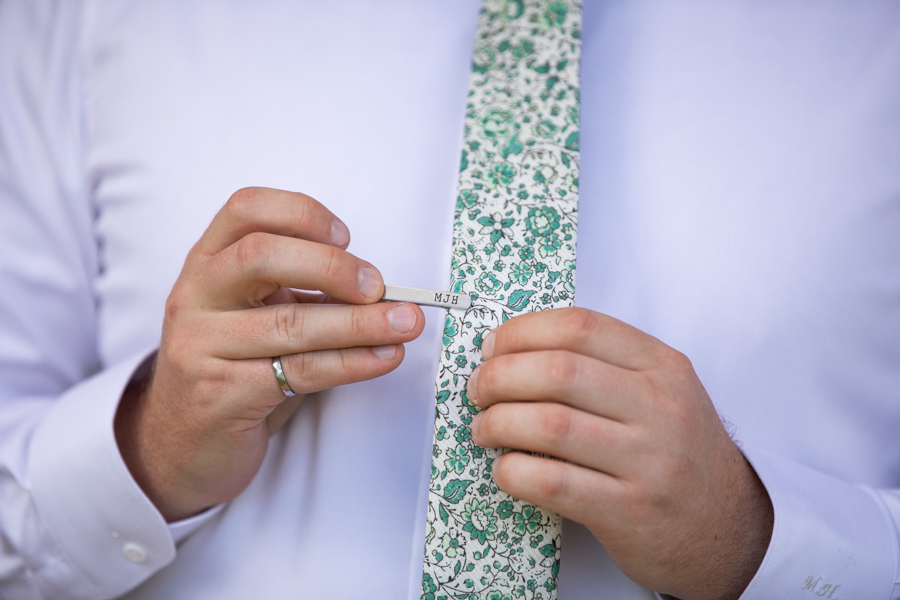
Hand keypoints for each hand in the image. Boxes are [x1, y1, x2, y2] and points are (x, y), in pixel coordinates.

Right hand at [115, 187, 424, 520]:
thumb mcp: (258, 315)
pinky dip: (352, 363)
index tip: (346, 238)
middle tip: (379, 287)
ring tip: (405, 324)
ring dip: (360, 323)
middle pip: (260, 255)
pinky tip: (384, 358)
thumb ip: (304, 293)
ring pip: (289, 323)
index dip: (302, 213)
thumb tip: (383, 291)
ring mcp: (200, 345)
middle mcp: (195, 295)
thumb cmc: (234, 368)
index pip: (247, 209)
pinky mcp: (219, 394)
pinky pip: (299, 372)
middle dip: (331, 266)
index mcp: (207, 262)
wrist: (182, 444)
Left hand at [467, 308, 772, 599]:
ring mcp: (648, 461)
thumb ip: (604, 365)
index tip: (492, 347)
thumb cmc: (680, 453)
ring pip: (550, 424)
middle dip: (499, 376)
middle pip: (558, 370)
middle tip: (479, 389)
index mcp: (662, 367)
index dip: (522, 332)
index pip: (580, 327)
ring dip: (498, 423)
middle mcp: (660, 408)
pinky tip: (505, 469)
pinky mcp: (630, 511)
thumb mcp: (662, 392)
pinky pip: (554, 483)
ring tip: (484, 428)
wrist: (730, 528)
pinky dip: (514, 472)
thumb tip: (514, 349)